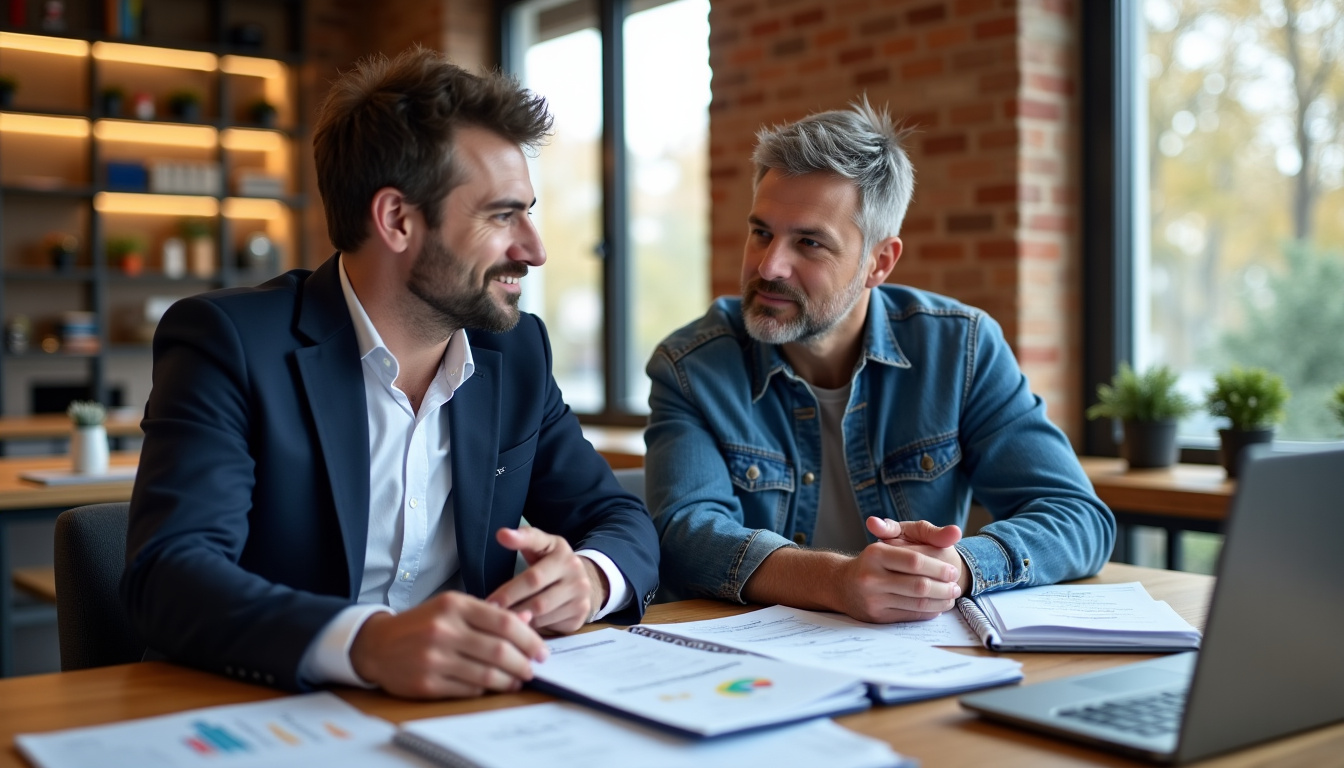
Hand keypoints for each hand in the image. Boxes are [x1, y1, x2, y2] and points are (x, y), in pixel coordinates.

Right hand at [349, 591, 546, 698]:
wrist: (377, 644)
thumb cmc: (421, 624)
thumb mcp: (452, 608)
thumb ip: (489, 614)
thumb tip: (527, 619)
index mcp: (454, 605)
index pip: (504, 622)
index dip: (529, 639)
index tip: (541, 651)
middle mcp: (444, 629)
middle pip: (499, 650)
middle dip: (524, 663)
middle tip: (533, 669)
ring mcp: (434, 658)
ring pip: (487, 674)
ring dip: (509, 680)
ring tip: (517, 680)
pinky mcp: (427, 683)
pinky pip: (468, 689)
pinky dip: (486, 689)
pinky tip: (493, 686)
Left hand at [487, 526, 608, 634]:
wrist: (584, 585)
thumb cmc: (552, 565)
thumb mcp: (543, 547)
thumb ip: (524, 539)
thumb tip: (502, 534)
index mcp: (561, 551)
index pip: (537, 544)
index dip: (518, 543)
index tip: (500, 537)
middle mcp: (574, 571)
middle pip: (534, 585)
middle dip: (509, 596)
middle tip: (489, 605)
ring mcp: (579, 594)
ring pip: (540, 609)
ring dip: (518, 614)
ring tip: (499, 618)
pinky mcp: (579, 615)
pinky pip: (549, 624)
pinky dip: (531, 626)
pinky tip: (519, 626)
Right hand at [829, 518, 965, 622]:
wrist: (842, 584)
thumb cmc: (875, 560)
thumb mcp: (895, 538)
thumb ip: (928, 532)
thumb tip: (956, 532)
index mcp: (876, 553)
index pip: (915, 561)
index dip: (939, 568)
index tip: (953, 571)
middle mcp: (871, 577)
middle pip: (919, 586)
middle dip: (944, 588)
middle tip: (956, 587)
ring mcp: (872, 599)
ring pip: (917, 604)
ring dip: (940, 602)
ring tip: (950, 597)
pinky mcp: (876, 616)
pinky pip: (910, 616)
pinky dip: (928, 612)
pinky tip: (937, 607)